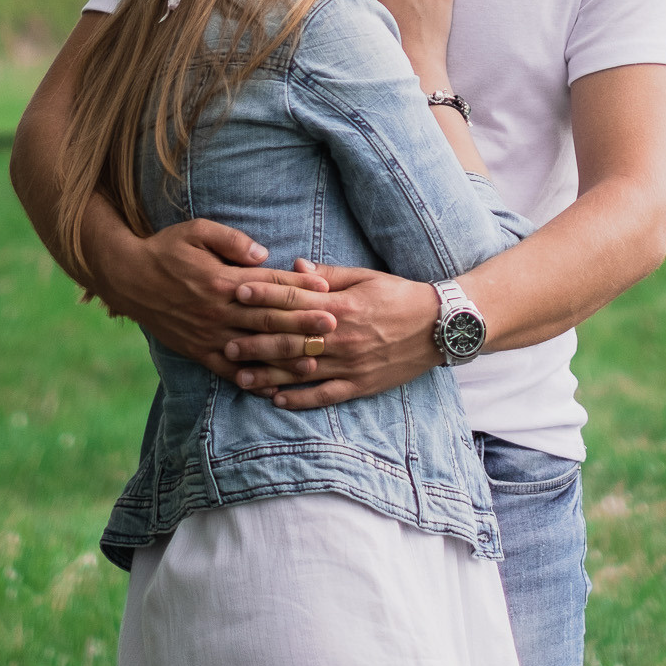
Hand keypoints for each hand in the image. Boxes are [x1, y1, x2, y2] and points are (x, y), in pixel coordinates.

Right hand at [103, 220, 336, 377]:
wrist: (129, 279)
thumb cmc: (167, 249)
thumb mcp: (197, 230)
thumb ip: (232, 241)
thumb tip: (263, 252)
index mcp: (222, 280)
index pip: (268, 284)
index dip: (298, 286)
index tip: (326, 288)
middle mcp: (218, 311)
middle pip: (268, 319)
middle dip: (303, 323)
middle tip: (334, 326)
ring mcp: (209, 335)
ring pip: (254, 349)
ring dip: (285, 356)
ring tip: (314, 361)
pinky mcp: (199, 352)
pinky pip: (230, 371)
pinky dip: (253, 380)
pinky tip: (274, 388)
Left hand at [224, 261, 441, 409]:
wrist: (439, 327)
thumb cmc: (401, 296)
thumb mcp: (366, 277)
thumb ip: (328, 274)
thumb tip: (295, 266)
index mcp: (341, 307)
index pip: (295, 301)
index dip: (264, 296)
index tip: (237, 292)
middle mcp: (342, 338)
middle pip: (290, 340)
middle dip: (256, 341)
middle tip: (225, 343)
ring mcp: (350, 365)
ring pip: (300, 372)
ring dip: (268, 374)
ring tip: (240, 376)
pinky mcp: (360, 386)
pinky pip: (324, 395)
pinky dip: (299, 399)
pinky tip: (276, 399)